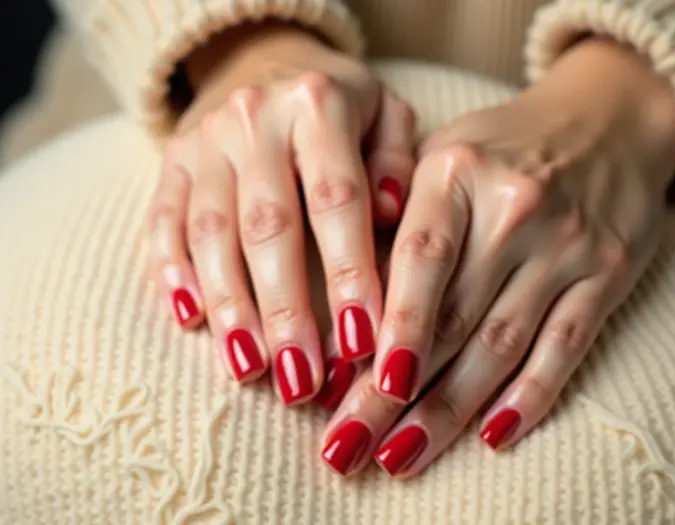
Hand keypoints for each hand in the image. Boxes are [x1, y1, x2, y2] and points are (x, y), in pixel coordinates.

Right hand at [145, 23, 415, 403]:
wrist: (265, 61)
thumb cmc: (343, 108)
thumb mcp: (387, 116)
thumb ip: (398, 162)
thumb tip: (392, 217)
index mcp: (318, 105)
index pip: (337, 199)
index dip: (349, 273)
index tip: (364, 341)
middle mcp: (254, 119)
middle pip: (267, 226)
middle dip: (285, 309)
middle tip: (302, 380)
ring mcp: (204, 140)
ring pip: (210, 232)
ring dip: (230, 306)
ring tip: (250, 368)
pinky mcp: (170, 162)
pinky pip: (162, 221)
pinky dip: (173, 273)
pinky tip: (190, 320)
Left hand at [320, 38, 674, 475]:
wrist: (607, 119)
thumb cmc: (501, 147)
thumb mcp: (442, 157)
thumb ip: (395, 220)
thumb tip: (345, 313)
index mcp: (456, 172)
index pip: (416, 261)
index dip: (385, 329)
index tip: (341, 389)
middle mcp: (514, 208)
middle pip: (449, 318)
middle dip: (393, 393)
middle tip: (348, 445)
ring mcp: (566, 244)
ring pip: (501, 344)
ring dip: (448, 409)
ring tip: (402, 456)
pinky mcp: (608, 273)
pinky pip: (566, 346)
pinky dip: (530, 396)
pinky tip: (493, 435)